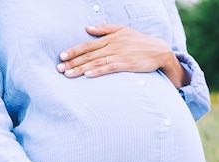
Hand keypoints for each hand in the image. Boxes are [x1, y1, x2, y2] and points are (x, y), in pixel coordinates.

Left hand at [56, 25, 189, 87]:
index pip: (87, 45)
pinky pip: (109, 68)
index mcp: (110, 38)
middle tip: (59, 69)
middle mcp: (112, 46)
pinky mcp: (126, 64)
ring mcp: (119, 55)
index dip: (74, 50)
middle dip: (72, 62)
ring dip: (81, 69)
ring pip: (96, 63)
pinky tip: (88, 76)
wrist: (159, 51)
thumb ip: (104, 29)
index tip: (62, 56)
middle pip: (88, 55)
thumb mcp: (122, 30)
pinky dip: (98, 72)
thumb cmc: (139, 41)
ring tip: (68, 74)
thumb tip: (87, 28)